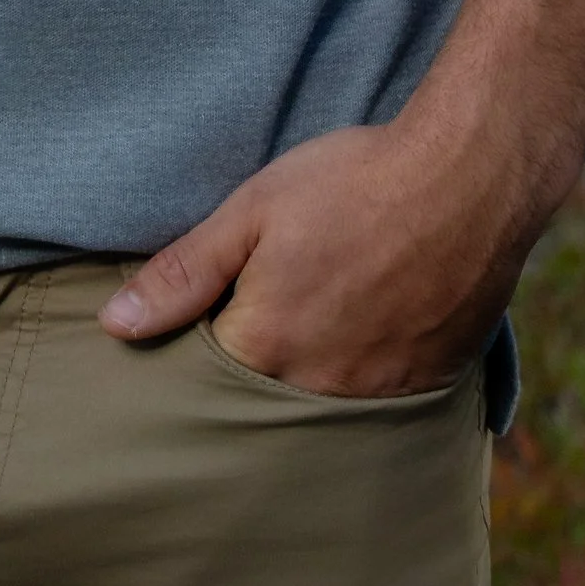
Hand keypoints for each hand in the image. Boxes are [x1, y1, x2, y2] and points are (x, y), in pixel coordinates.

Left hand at [98, 109, 557, 397]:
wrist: (469, 179)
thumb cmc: (354, 183)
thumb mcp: (253, 209)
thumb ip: (184, 273)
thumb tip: (115, 326)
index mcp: (267, 345)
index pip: (205, 378)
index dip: (203, 338)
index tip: (214, 305)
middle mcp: (319, 389)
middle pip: (261, 401)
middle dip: (254, 363)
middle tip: (275, 299)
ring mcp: (377, 396)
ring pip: (317, 406)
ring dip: (307, 372)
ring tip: (321, 309)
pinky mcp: (424, 389)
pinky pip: (375, 405)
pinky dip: (360, 375)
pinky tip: (366, 327)